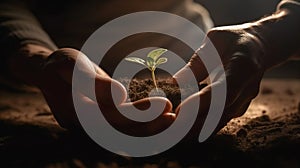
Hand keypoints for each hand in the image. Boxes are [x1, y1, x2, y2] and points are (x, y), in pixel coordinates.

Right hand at [35, 48, 174, 135]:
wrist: (51, 72)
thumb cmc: (60, 65)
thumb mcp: (70, 65)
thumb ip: (92, 81)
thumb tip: (120, 96)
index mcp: (79, 113)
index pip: (114, 119)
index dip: (140, 115)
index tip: (164, 105)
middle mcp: (88, 125)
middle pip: (123, 131)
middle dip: (150, 125)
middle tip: (174, 114)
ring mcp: (96, 125)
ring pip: (126, 133)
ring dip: (150, 128)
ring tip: (172, 118)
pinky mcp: (104, 121)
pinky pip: (126, 127)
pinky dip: (144, 125)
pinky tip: (160, 117)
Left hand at [173, 23, 265, 139]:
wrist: (260, 48)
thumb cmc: (234, 40)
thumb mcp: (216, 41)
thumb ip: (197, 62)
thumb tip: (175, 82)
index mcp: (243, 67)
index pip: (223, 92)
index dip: (202, 104)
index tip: (179, 112)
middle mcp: (246, 89)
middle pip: (220, 113)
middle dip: (192, 124)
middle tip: (168, 129)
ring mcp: (243, 101)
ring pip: (219, 122)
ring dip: (195, 132)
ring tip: (171, 135)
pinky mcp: (238, 108)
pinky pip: (219, 122)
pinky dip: (201, 129)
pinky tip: (182, 133)